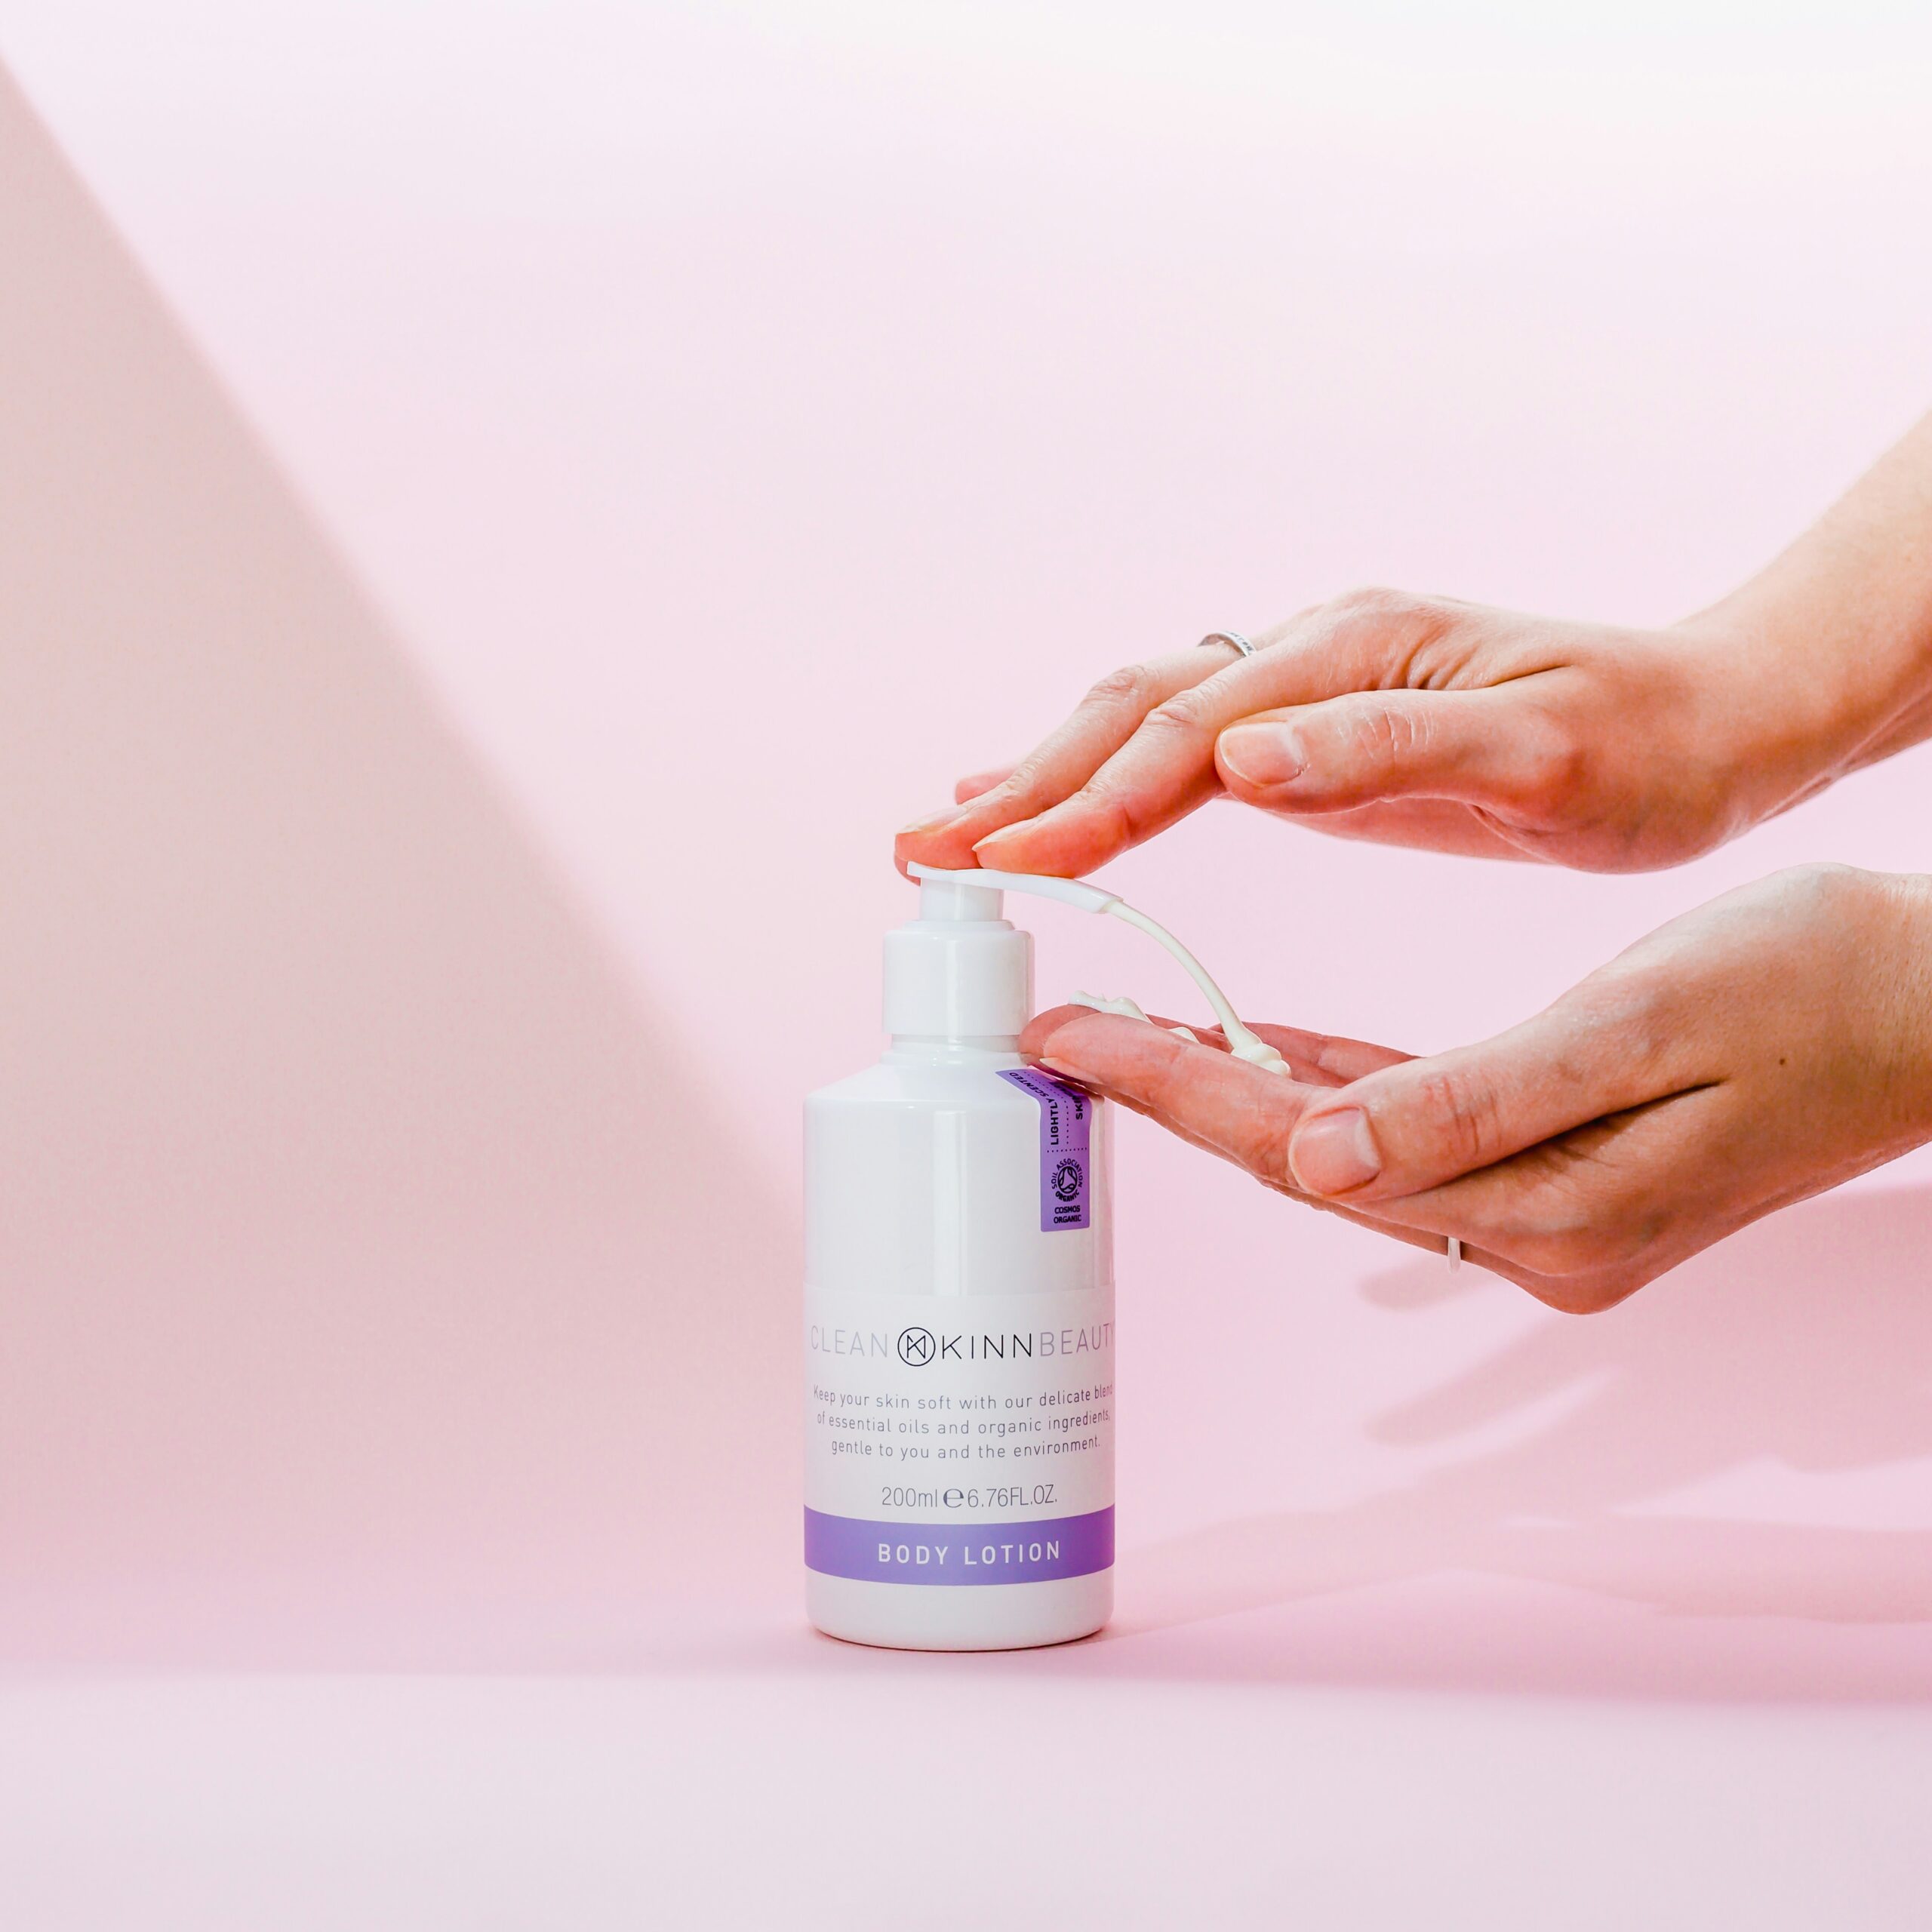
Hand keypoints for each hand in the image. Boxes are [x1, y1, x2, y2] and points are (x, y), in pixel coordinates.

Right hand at [896, 593, 1886, 880]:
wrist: (1710, 723)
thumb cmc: (1646, 744)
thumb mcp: (1546, 753)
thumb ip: (1397, 749)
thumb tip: (1243, 758)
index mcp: (1354, 653)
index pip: (1186, 730)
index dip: (1087, 798)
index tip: (1001, 862)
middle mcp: (1313, 655)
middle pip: (1132, 710)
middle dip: (1026, 783)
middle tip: (921, 853)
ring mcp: (1306, 689)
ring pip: (1140, 721)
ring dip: (1042, 776)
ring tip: (951, 834)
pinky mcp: (1313, 733)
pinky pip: (1178, 748)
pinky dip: (1101, 780)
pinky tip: (1056, 812)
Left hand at [1020, 866, 1931, 1310]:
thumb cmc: (1812, 990)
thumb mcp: (1641, 1024)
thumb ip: (1472, 1101)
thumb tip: (1311, 1156)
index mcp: (1542, 1208)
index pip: (1303, 1148)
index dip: (1173, 1090)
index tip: (1065, 1036)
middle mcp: (1529, 1235)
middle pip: (1304, 1157)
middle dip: (1175, 1092)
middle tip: (1063, 1027)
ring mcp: (1545, 1217)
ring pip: (1345, 1147)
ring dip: (1238, 1091)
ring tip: (1134, 1029)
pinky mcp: (1560, 1178)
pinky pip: (1408, 1131)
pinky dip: (1329, 1085)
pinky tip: (1269, 1048)